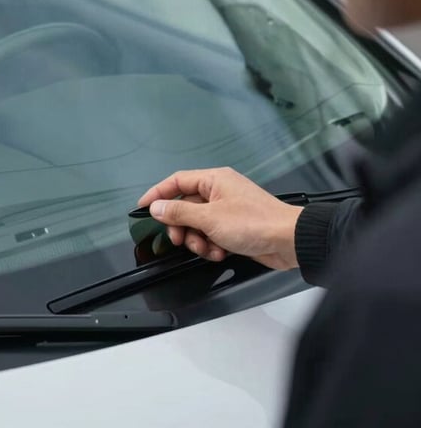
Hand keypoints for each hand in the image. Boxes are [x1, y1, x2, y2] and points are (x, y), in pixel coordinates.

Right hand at [138, 167, 303, 270]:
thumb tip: (156, 207)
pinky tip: (220, 252)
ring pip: (198, 223)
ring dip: (198, 240)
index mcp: (214, 180)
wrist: (290, 241)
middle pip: (186, 206)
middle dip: (181, 226)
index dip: (158, 193)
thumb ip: (179, 212)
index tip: (142, 207)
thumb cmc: (254, 222)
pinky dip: (211, 245)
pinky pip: (212, 234)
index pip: (176, 181)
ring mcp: (227, 210)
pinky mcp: (235, 227)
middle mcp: (219, 191)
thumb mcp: (209, 218)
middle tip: (180, 239)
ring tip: (207, 249)